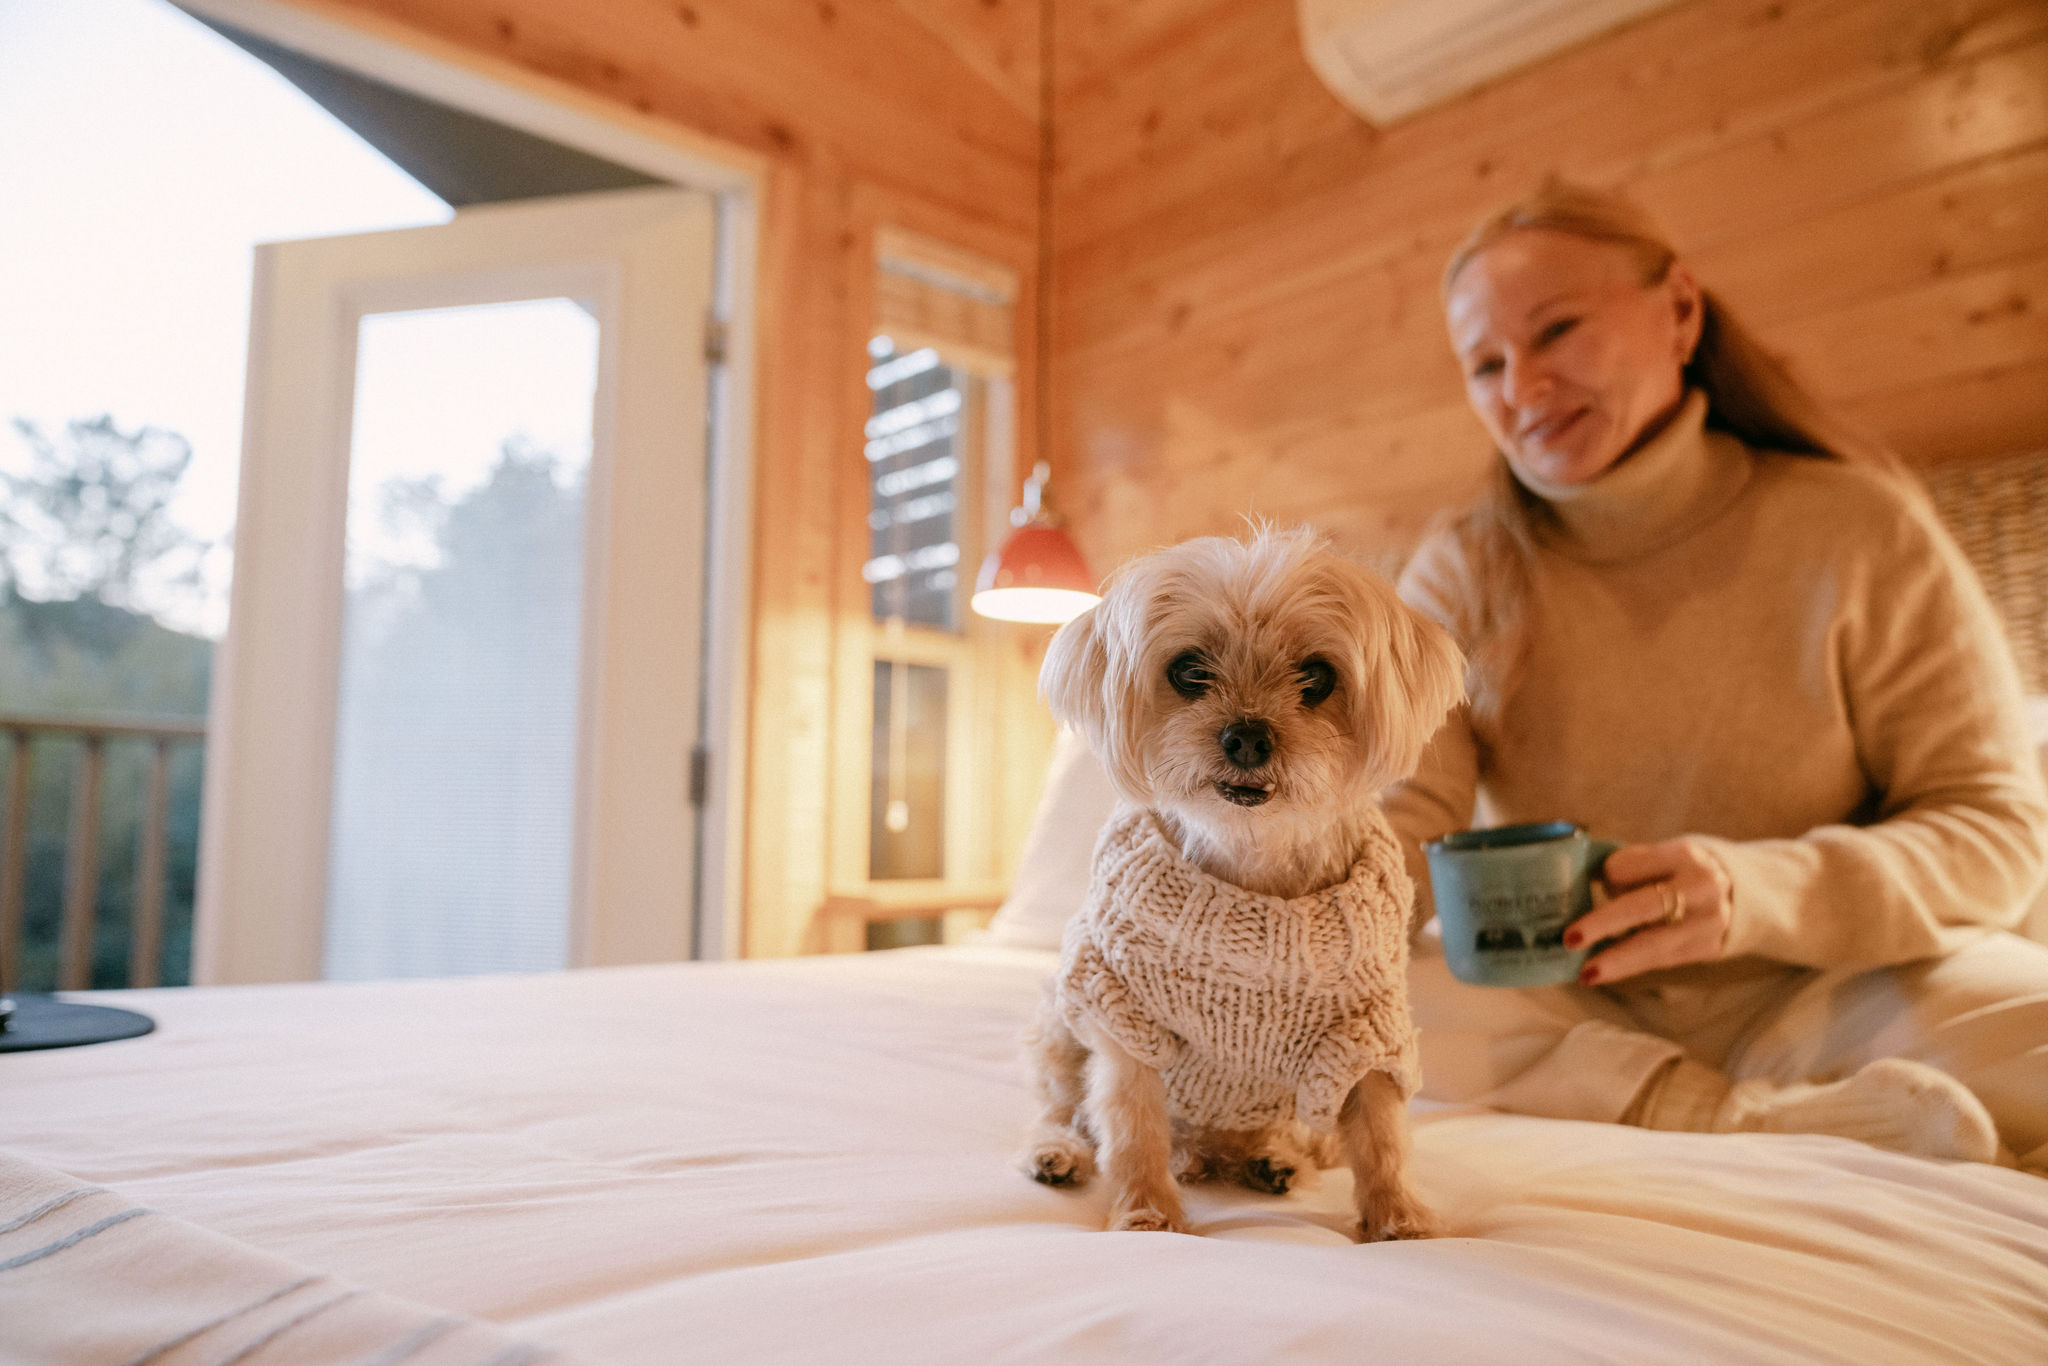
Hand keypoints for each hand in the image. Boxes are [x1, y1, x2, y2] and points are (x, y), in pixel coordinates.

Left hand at [1565, 837, 1731, 985]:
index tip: (1594, 881)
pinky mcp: (1709, 947)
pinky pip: (1662, 959)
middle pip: (1643, 907)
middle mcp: (1699, 887)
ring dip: (1616, 960)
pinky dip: (1630, 966)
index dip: (1607, 876)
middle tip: (1571, 938)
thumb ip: (1634, 867)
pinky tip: (1603, 973)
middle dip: (1603, 923)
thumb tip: (1587, 885)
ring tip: (1585, 973)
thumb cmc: (1688, 871)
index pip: (1630, 867)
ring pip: (1654, 944)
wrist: (1749, 893)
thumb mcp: (1669, 855)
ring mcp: (1708, 921)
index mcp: (1683, 855)